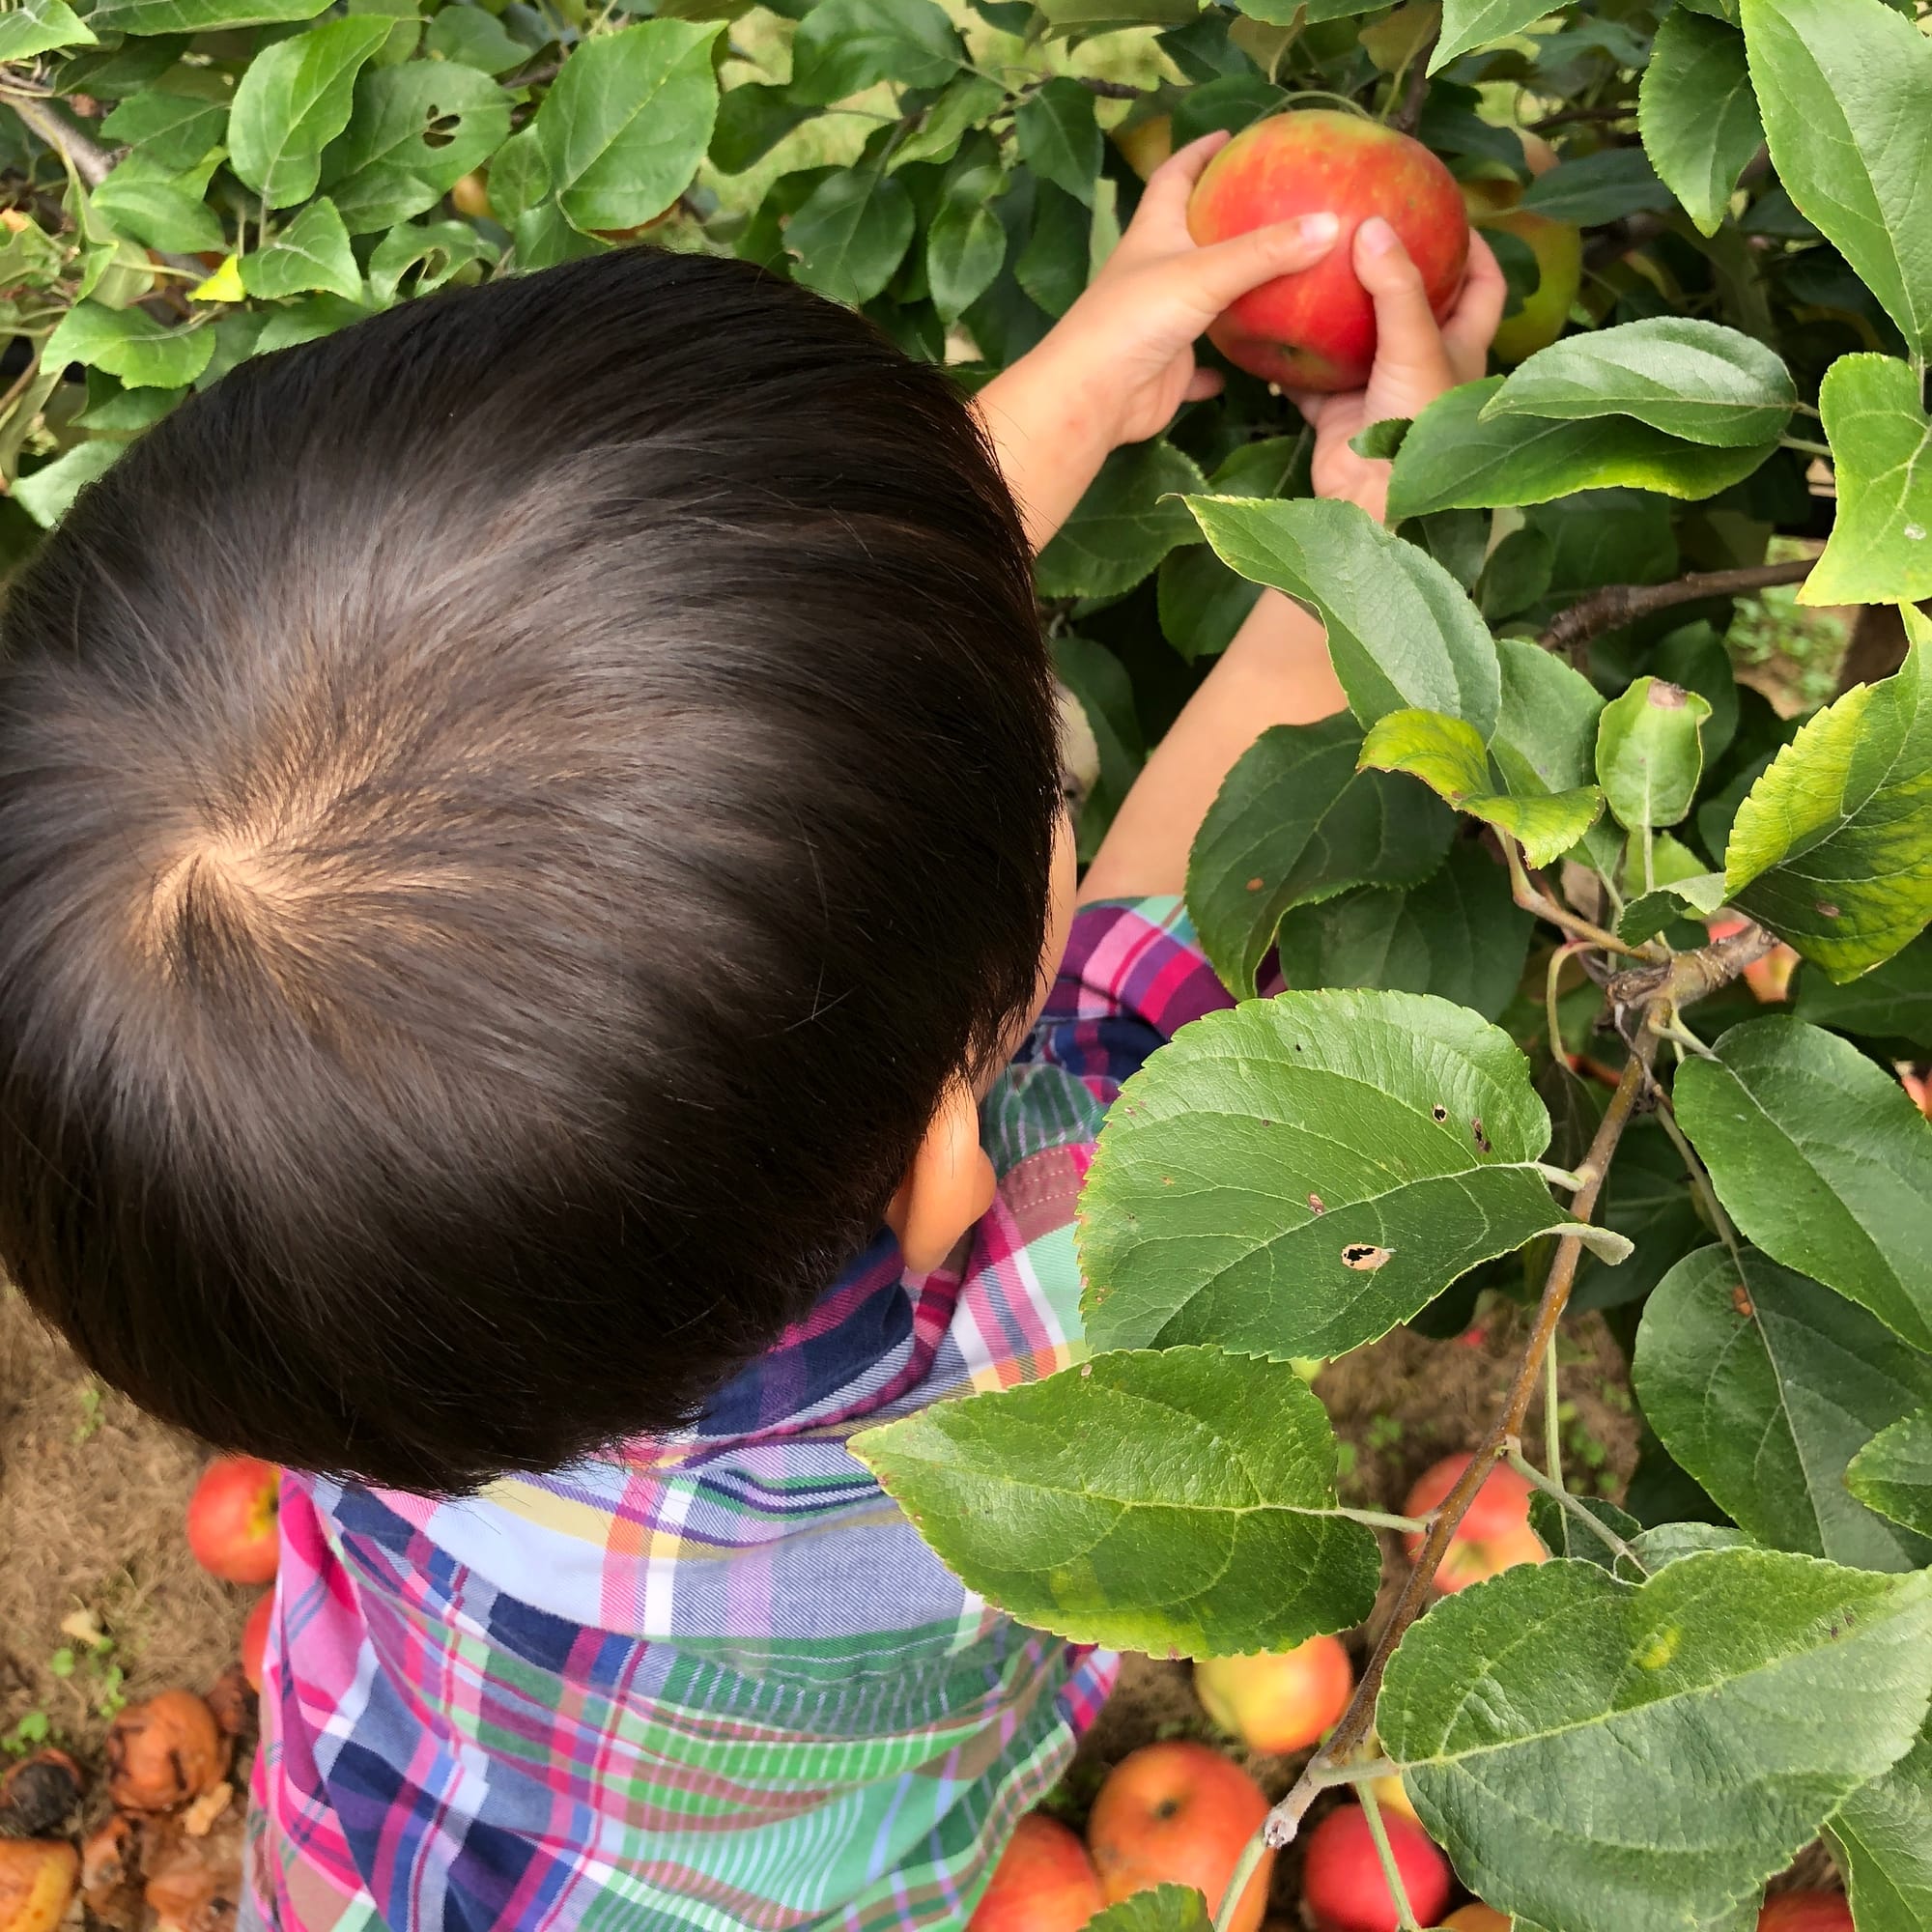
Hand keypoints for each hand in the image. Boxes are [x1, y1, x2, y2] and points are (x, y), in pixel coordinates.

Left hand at [1028, 129, 1342, 451]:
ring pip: (1202, 297)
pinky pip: (1202, 362)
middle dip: (1225, 216)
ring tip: (1280, 272)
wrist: (1094, 396)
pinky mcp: (1168, 365)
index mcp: (1154, 232)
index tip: (1230, 133)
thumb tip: (1331, 225)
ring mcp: (1161, 320)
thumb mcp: (1204, 272)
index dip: (1199, 151)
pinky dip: (1225, 361)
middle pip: (1191, 234)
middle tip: (1272, 201)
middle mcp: (1156, 271)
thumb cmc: (1136, 318)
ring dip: (1232, 289)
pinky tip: (1255, 359)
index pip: (1174, 176)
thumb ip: (1265, 252)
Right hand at [1289, 219, 1507, 521]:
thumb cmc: (1417, 425)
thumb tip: (1371, 226)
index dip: (1474, 249)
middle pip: (1413, 307)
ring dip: (1336, 313)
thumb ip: (1396, 287)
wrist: (1375, 499)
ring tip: (1314, 265)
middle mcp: (1420, 366)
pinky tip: (1271, 325)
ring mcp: (1376, 392)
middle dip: (1392, 272)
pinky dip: (1292, 358)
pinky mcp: (1338, 416)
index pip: (1483, 287)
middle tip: (1365, 229)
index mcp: (1459, 348)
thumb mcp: (1416, 345)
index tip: (1447, 212)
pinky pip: (1310, 379)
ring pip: (1356, 341)